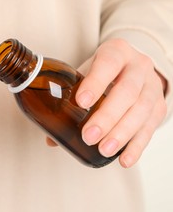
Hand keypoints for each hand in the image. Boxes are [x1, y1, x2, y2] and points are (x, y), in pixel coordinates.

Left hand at [74, 38, 166, 167]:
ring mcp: (152, 86)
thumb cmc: (103, 72)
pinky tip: (124, 159)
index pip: (108, 64)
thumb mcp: (87, 73)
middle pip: (127, 91)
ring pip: (141, 110)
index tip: (81, 102)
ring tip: (103, 150)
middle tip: (89, 136)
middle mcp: (139, 66)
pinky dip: (136, 146)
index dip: (96, 83)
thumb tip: (51, 137)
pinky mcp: (159, 107)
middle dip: (107, 116)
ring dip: (121, 133)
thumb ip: (69, 98)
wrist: (133, 68)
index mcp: (117, 52)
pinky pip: (150, 128)